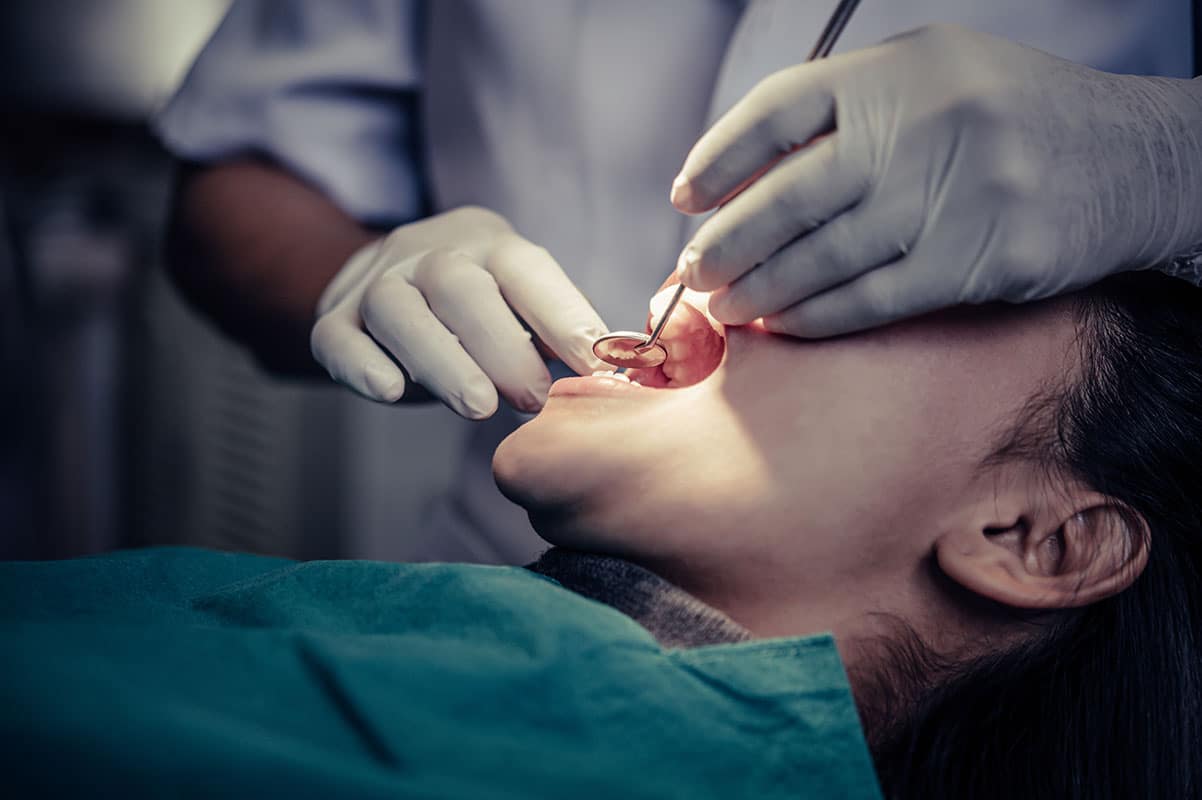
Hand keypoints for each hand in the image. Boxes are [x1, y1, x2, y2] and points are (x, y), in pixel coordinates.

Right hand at [311, 206, 607, 418]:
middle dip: (501, 346)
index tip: (596, 363)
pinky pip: (340, 338)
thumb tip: (619, 370)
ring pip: (399, 310)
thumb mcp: (518, 305)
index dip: (563, 315)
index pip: (526, 269)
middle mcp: (428, 253)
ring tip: (478, 407)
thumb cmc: (475, 309)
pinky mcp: (334, 320)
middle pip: (459, 287)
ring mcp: (376, 284)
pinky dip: (364, 366)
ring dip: (442, 359)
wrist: (381, 285)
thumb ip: (559, 334)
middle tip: (534, 399)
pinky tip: (392, 392)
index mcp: (488, 244)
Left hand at [672, 24, 1193, 335]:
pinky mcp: (980, 258)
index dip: (719, 158)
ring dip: (762, 290)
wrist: (1137, 161)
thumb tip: (749, 178)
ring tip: (726, 307)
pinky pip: (871, 299)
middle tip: (693, 272)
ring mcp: (955, 192)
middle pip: (789, 194)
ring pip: (824, 256)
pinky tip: (784, 325)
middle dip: (727, 242)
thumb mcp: (937, 78)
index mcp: (901, 71)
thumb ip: (853, 111)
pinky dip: (817, 317)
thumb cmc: (1019, 120)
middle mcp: (923, 124)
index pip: (779, 108)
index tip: (684, 196)